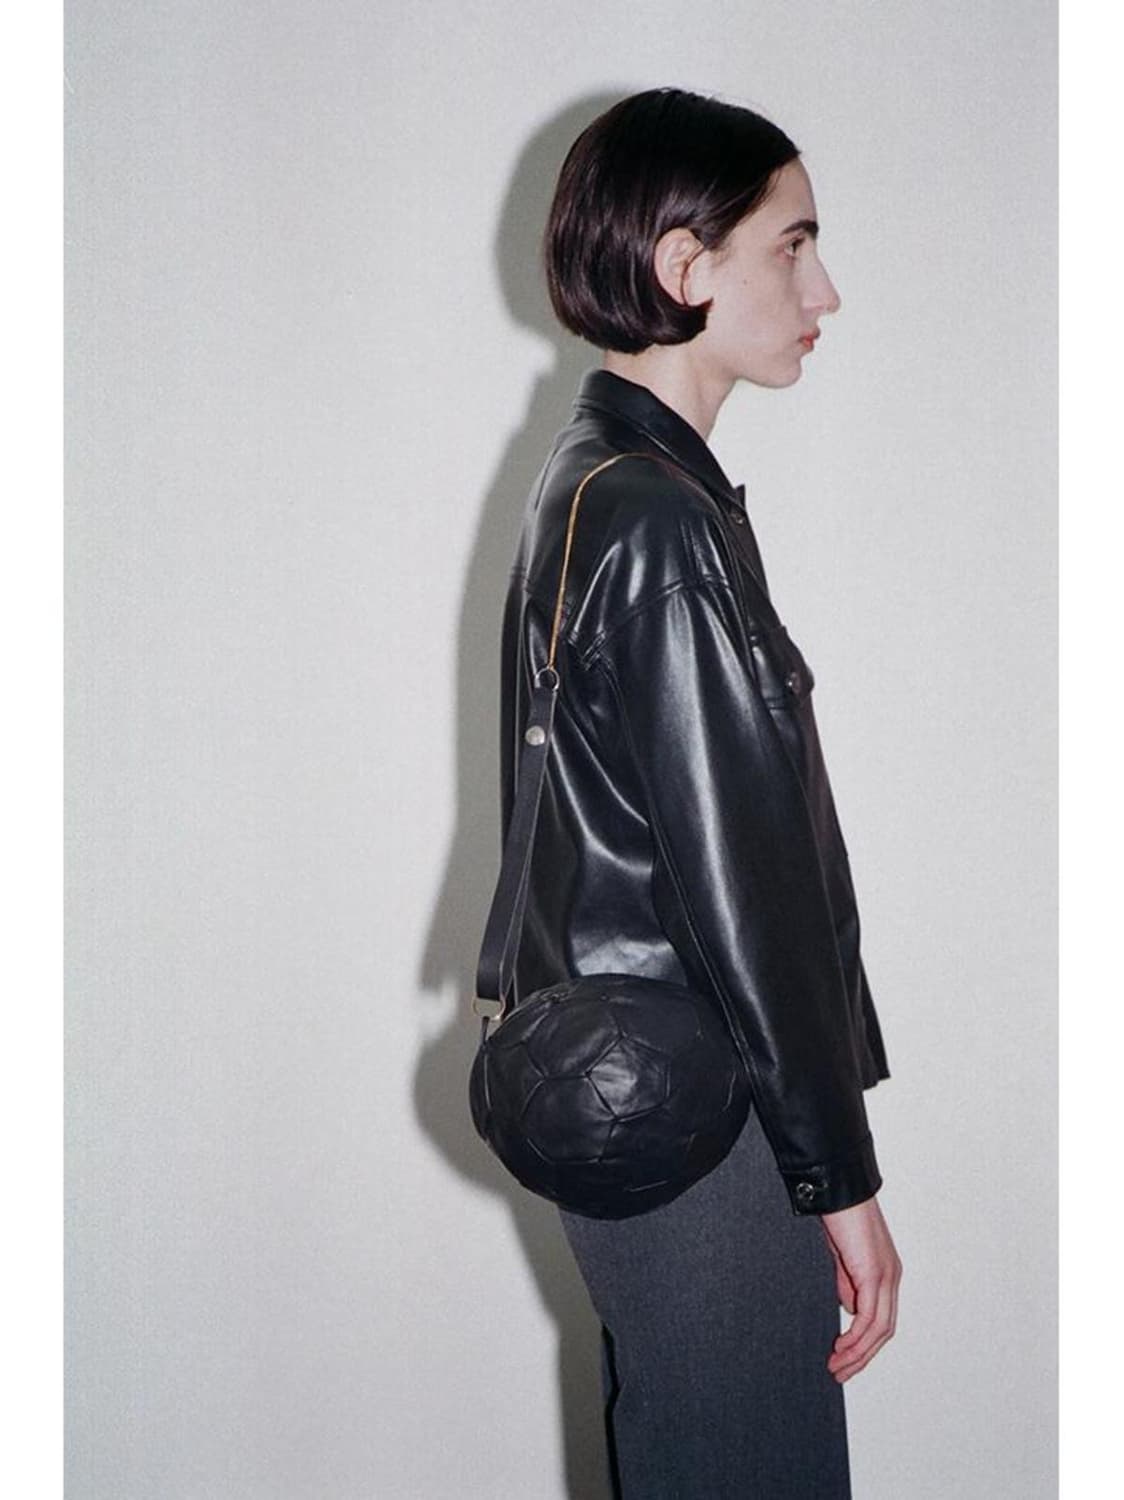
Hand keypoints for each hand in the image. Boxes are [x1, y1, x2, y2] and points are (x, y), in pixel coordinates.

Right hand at [818, 1194, 901, 1381]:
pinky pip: (869, 1316)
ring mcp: (885, 1275)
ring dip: (858, 1353)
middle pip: (884, 1331)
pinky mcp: (874, 1273)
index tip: (842, 1358)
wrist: (836, 1188)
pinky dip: (856, 1337)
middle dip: (862, 1357)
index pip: (881, 1319)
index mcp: (885, 1272)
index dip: (864, 1343)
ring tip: (836, 1366)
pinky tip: (840, 1346)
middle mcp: (891, 1276)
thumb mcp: (840, 1256)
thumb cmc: (836, 1215)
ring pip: (879, 1329)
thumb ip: (847, 1282)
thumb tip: (850, 1310)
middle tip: (839, 1372)